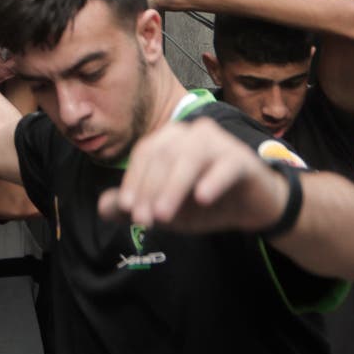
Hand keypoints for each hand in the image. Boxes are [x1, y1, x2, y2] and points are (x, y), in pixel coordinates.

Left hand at [102, 119, 278, 234]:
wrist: (250, 207)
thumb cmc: (203, 202)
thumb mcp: (165, 209)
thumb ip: (134, 206)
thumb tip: (104, 206)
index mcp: (171, 138)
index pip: (146, 153)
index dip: (134, 181)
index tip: (128, 210)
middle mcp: (193, 132)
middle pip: (165, 155)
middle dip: (150, 189)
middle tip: (144, 220)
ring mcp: (220, 142)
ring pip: (191, 158)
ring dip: (174, 188)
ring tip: (164, 216)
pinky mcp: (242, 158)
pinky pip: (226, 165)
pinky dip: (213, 181)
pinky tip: (203, 198)